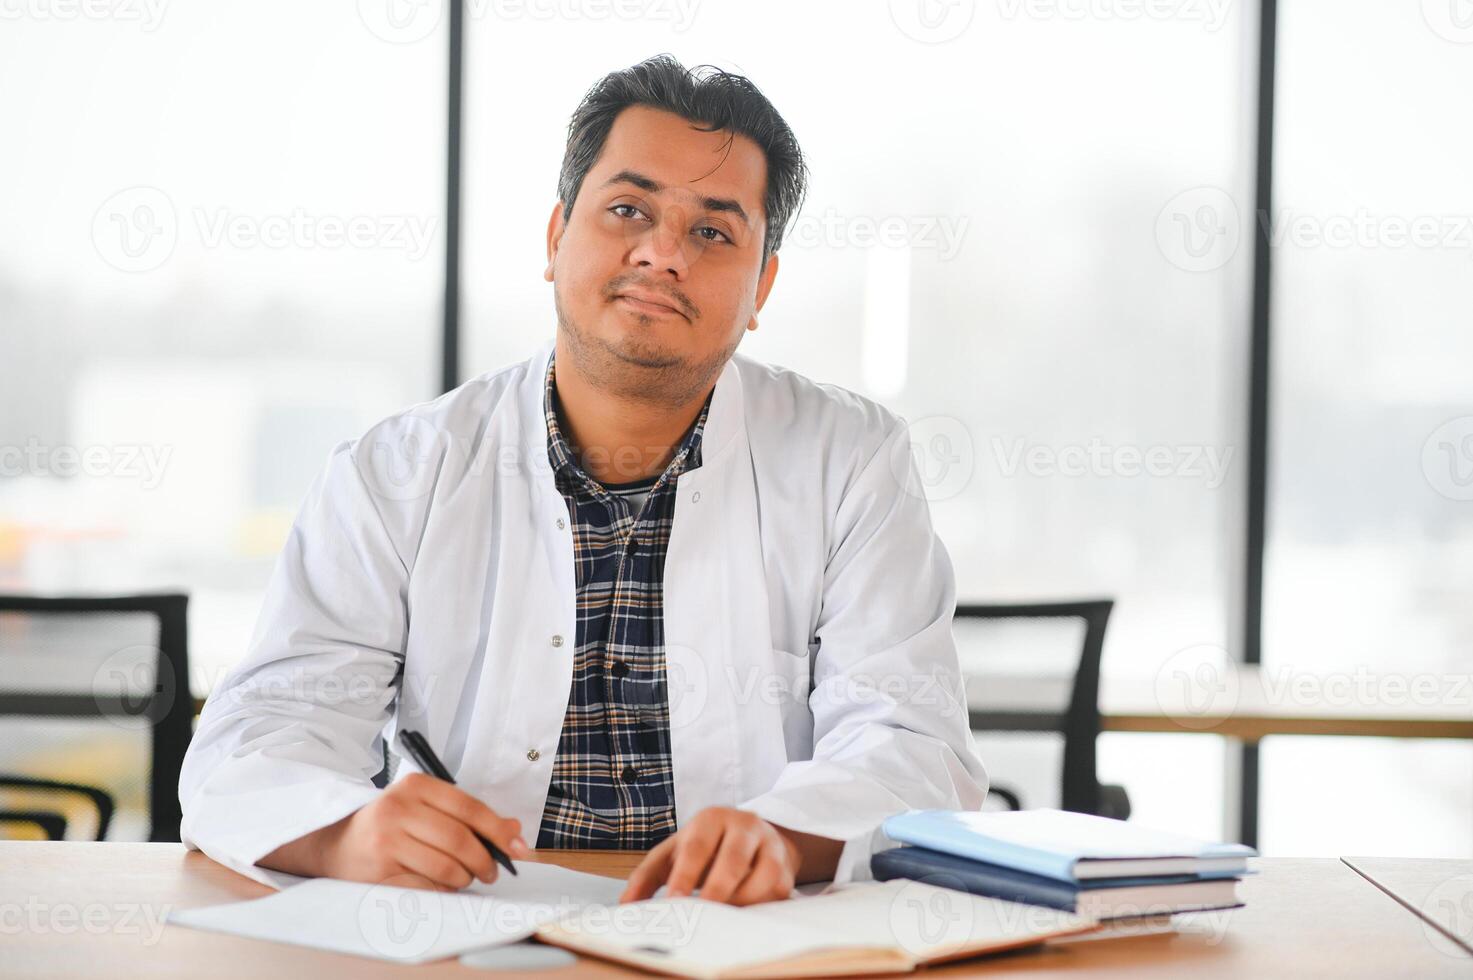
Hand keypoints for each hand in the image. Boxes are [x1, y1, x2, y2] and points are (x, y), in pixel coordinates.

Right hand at [257, 772, 531, 889]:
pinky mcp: (379, 871)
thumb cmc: (390, 823)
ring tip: (464, 877)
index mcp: (415, 786)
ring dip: (465, 878)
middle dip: (485, 861)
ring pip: (447, 867)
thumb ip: (469, 815)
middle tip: (491, 871)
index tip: (519, 848)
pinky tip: (442, 885)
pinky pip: (428, 887)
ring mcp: (387, 841)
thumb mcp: (426, 807)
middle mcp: (398, 809)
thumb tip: (515, 830)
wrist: (336, 842)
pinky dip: (444, 890)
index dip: (499, 831)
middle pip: (461, 840)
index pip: (470, 808)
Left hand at [619, 807, 802, 905]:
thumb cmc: (705, 847)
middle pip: (733, 859)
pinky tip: (743, 912)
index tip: (674, 901)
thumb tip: (626, 905)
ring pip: (762, 877)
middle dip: (716, 891)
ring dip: (741, 901)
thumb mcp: (674, 852)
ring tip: (723, 914)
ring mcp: (769, 845)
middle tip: (700, 916)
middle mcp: (744, 826)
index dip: (685, 876)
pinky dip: (760, 906)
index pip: (697, 847)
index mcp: (711, 818)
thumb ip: (647, 876)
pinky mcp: (786, 868)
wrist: (751, 834)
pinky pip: (778, 892)